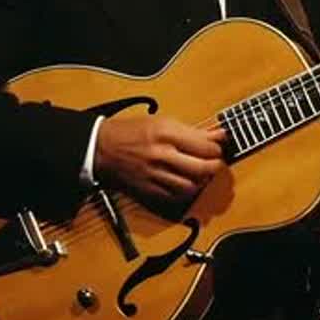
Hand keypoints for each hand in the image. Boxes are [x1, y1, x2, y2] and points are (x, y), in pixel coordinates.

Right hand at [94, 114, 225, 204]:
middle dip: (215, 166)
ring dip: (202, 181)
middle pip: (203, 168)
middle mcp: (162, 155)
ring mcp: (155, 175)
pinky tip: (185, 183)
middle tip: (215, 162)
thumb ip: (192, 131)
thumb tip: (218, 134)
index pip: (205, 146)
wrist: (100, 148)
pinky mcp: (148, 190)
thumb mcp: (161, 122)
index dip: (218, 148)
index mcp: (166, 133)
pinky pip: (175, 197)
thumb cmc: (130, 131)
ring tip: (201, 173)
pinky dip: (185, 192)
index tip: (218, 146)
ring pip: (192, 186)